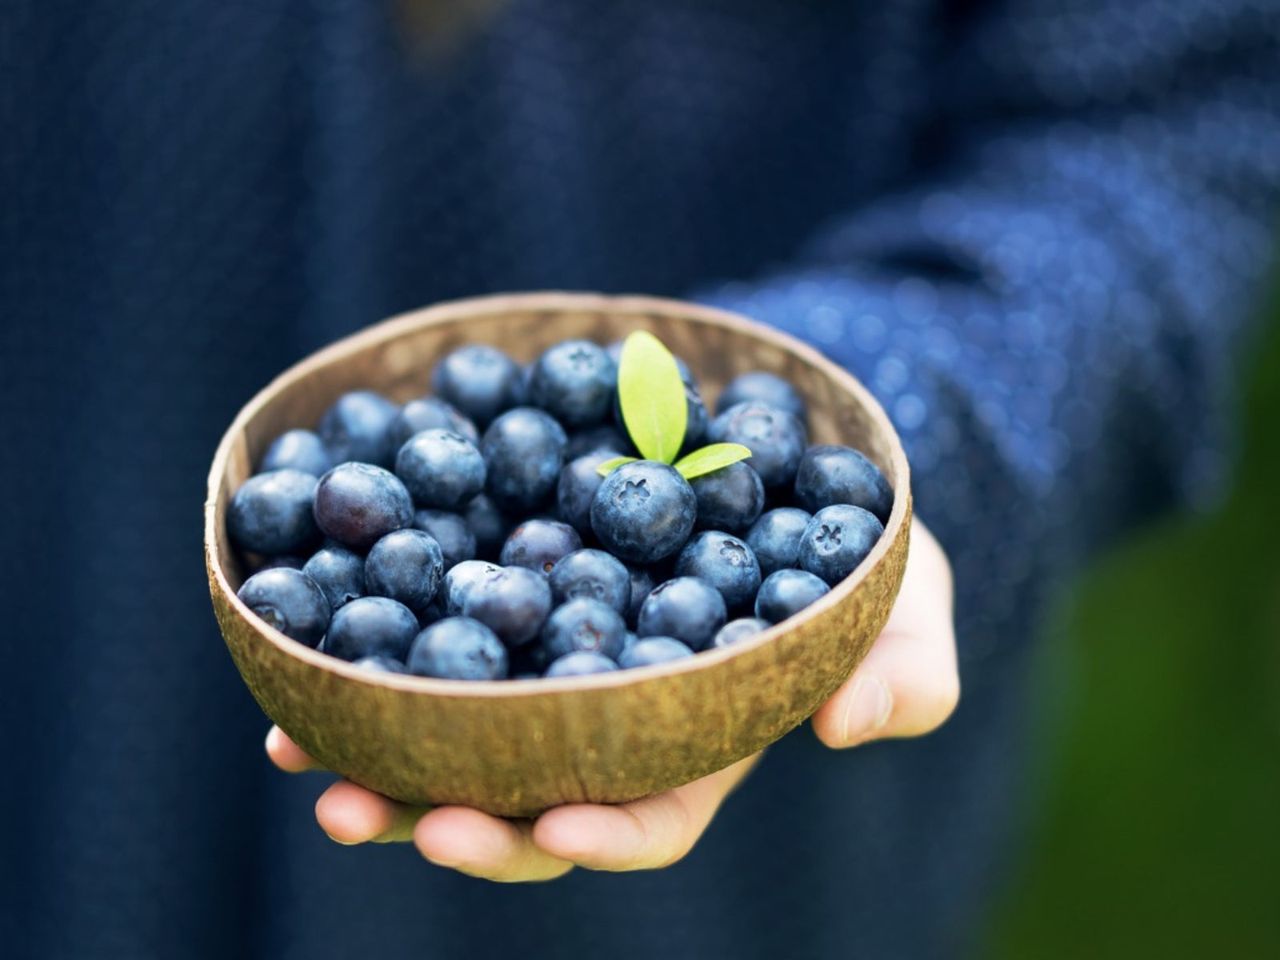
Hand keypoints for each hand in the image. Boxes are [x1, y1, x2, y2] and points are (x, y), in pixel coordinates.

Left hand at [266, 517, 957, 880]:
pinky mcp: (514, 595)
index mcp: (702, 743)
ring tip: (295, 748)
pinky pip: (433, 632)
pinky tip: (300, 639)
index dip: (601, 832)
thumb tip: (850, 729)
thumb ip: (905, 674)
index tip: (552, 824)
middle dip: (450, 815)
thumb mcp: (911, 606)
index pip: (651, 814)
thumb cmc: (862, 558)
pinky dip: (369, 645)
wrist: (789, 466)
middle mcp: (614, 718)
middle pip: (526, 792)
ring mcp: (557, 661)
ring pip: (459, 728)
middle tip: (370, 815)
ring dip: (375, 748)